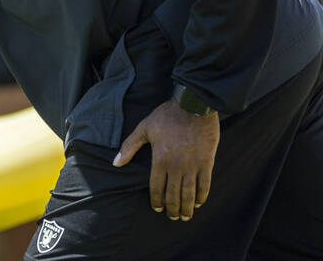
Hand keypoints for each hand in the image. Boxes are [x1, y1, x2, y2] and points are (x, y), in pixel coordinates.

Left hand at [113, 99, 219, 219]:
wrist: (193, 106)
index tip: (157, 208)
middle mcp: (176, 166)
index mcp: (160, 160)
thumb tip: (115, 163)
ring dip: (188, 207)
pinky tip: (200, 203)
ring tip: (186, 216)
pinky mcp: (207, 163)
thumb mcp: (144, 129)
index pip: (156, 188)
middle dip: (173, 208)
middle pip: (174, 194)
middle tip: (173, 217)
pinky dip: (202, 196)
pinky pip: (205, 185)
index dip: (156, 201)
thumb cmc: (166, 116)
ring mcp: (193, 166)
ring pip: (190, 193)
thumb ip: (129, 147)